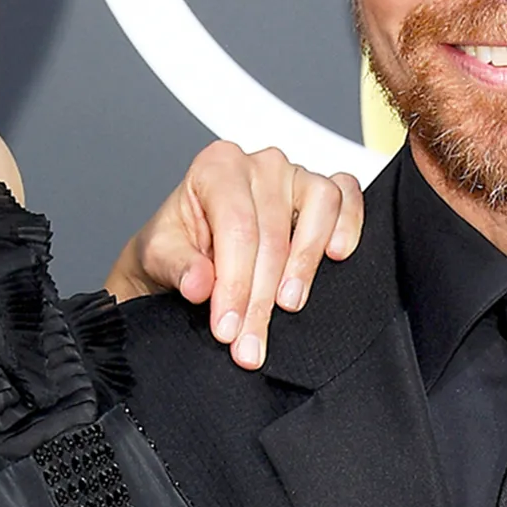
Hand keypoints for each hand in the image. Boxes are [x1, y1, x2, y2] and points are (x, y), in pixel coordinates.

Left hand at [106, 142, 363, 369]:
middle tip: (250, 342)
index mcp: (216, 167)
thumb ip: (177, 267)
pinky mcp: (320, 191)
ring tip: (288, 305)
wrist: (190, 247)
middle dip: (261, 297)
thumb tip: (200, 284)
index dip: (235, 284)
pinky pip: (347, 197)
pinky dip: (348, 224)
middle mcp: (259, 164)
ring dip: (305, 265)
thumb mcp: (159, 257)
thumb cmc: (178, 243)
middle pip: (273, 234)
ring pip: (317, 210)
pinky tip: (336, 256)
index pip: (236, 229)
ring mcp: (294, 174)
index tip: (228, 329)